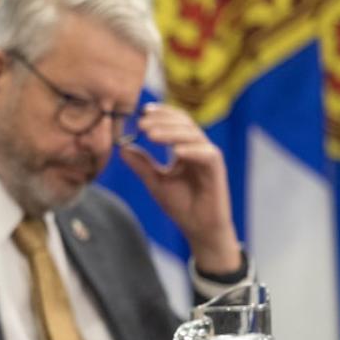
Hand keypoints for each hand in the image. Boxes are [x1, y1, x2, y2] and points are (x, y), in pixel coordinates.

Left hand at [120, 103, 241, 273]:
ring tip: (150, 134)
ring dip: (171, 133)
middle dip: (162, 120)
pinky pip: (207, 155)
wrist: (198, 228)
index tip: (142, 111)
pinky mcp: (217, 170)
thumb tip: (122, 147)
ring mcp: (208, 158)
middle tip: (141, 123)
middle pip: (184, 124)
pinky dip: (191, 151)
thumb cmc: (181, 204)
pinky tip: (176, 151)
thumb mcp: (155, 181)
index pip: (175, 122)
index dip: (161, 113)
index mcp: (185, 148)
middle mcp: (198, 149)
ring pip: (193, 136)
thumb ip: (141, 164)